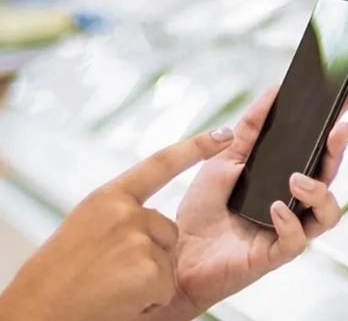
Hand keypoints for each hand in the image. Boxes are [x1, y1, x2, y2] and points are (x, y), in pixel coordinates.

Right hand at [0, 129, 233, 320]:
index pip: (160, 164)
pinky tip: (120, 302)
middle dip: (150, 255)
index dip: (195, 148)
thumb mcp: (84, 231)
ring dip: (147, 280)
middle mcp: (124, 212)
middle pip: (168, 229)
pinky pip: (165, 285)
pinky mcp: (149, 270)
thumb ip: (118, 217)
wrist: (35, 315)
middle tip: (109, 274)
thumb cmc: (56, 279)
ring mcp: (137, 239)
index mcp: (107, 198)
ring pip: (168, 259)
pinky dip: (147, 301)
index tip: (223, 133)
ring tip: (110, 288)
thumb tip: (150, 219)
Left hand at [143, 83, 347, 319]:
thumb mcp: (224, 157)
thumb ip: (250, 127)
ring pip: (328, 212)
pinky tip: (275, 208)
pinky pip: (298, 240)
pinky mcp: (275, 254)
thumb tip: (274, 91)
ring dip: (320, 191)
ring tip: (297, 179)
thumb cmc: (202, 209)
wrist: (174, 253)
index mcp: (285, 178)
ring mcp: (288, 228)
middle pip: (330, 176)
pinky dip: (291, 222)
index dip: (336, 125)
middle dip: (337, 150)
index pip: (319, 149)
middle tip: (337, 128)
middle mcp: (294, 203)